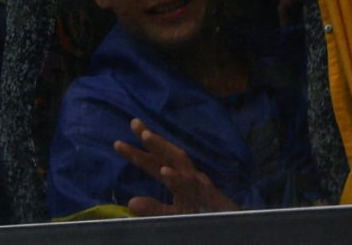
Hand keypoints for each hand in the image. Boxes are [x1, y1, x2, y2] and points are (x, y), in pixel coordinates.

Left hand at [114, 118, 238, 215]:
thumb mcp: (174, 215)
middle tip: (134, 123)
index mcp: (179, 181)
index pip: (157, 164)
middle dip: (152, 139)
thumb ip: (154, 208)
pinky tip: (166, 171)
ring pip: (182, 165)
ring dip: (164, 149)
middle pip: (170, 155)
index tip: (118, 143)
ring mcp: (201, 187)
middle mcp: (190, 178)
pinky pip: (194, 187)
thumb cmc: (203, 218)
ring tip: (146, 136)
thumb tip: (130, 202)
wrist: (233, 229)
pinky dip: (179, 179)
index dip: (138, 153)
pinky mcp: (211, 199)